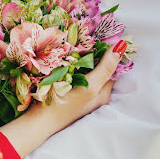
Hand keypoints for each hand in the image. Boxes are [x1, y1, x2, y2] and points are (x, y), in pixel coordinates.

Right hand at [0, 42, 125, 157]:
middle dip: (90, 55)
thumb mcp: (90, 86)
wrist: (38, 121)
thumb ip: (105, 68)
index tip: (97, 37)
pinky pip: (72, 75)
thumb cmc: (65, 105)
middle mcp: (94, 95)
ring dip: (78, 59)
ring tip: (70, 47)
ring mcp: (80, 94)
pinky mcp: (67, 93)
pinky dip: (69, 66)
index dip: (106, 52)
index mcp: (103, 93)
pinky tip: (62, 61)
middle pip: (97, 68)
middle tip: (81, 40)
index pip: (110, 67)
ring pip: (84, 70)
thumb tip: (122, 46)